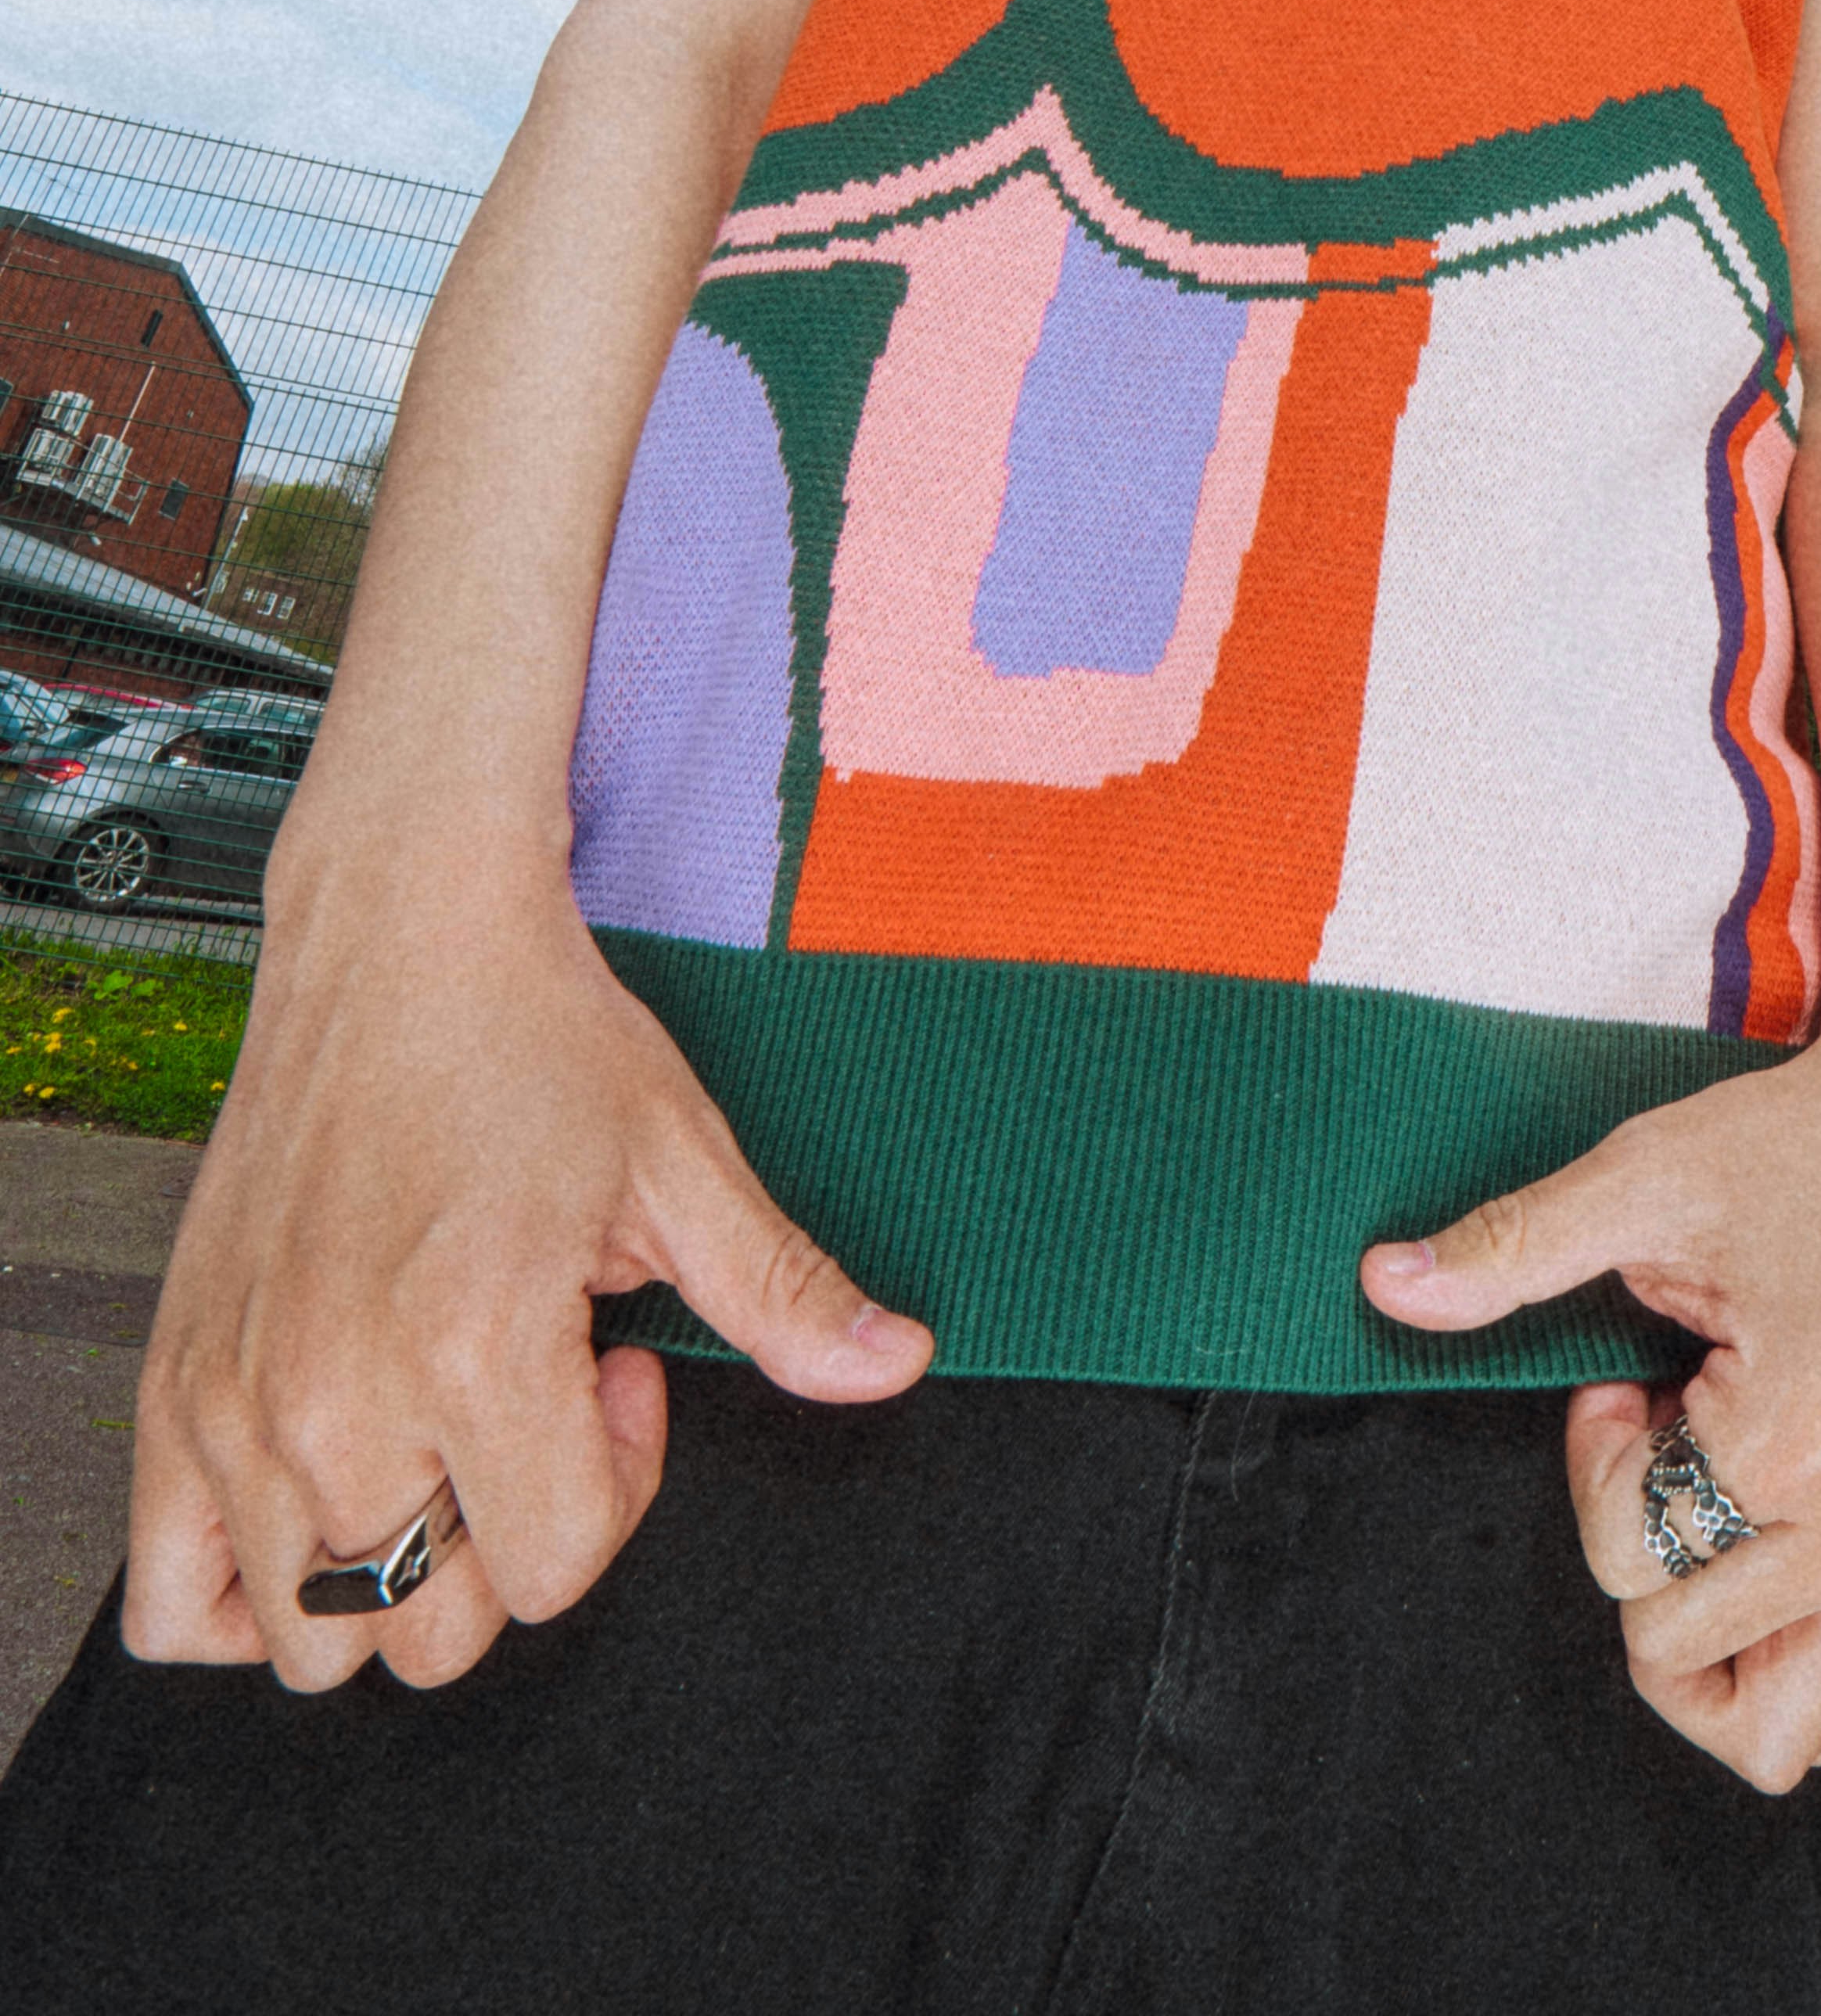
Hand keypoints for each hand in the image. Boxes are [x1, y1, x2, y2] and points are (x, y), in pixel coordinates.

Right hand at [128, 862, 929, 1692]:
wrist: (400, 928)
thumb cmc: (535, 1030)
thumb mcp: (680, 1159)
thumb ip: (782, 1291)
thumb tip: (896, 1364)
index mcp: (469, 1345)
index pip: (557, 1567)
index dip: (619, 1481)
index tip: (613, 1361)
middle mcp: (335, 1396)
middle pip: (439, 1630)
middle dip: (515, 1537)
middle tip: (532, 1399)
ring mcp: (236, 1403)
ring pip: (317, 1640)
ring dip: (396, 1570)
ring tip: (437, 1434)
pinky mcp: (176, 1388)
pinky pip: (177, 1605)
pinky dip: (247, 1603)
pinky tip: (326, 1505)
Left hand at [1359, 1015, 1820, 1791]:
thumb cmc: (1796, 1141)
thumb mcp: (1640, 1178)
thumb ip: (1510, 1249)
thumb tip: (1380, 1283)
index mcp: (1799, 1443)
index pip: (1624, 1554)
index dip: (1596, 1456)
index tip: (1634, 1369)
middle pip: (1685, 1661)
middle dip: (1643, 1558)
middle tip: (1671, 1440)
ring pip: (1791, 1738)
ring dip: (1716, 1657)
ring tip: (1707, 1524)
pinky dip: (1804, 1675)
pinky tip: (1765, 1562)